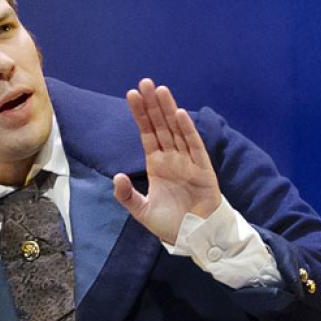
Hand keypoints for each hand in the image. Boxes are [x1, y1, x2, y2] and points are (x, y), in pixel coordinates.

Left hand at [112, 79, 222, 243]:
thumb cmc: (172, 224)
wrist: (196, 238)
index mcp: (158, 164)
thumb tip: (117, 177)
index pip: (147, 133)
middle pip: (161, 125)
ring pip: (176, 130)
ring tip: (160, 90)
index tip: (132, 94)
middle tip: (145, 82)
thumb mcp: (142, 212)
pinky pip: (194, 146)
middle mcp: (172, 158)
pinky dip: (187, 130)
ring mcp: (188, 161)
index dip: (140, 115)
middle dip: (153, 105)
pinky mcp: (202, 169)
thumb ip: (127, 196)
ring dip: (169, 110)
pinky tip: (179, 115)